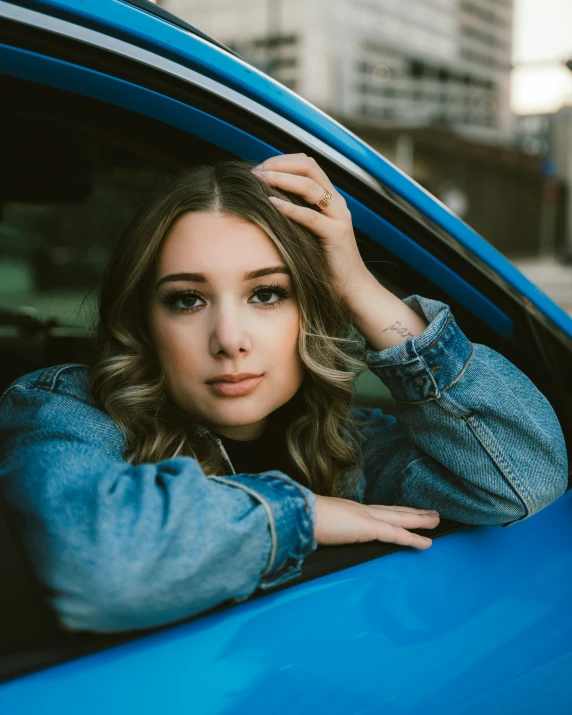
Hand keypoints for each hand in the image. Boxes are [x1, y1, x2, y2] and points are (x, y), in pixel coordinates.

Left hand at [252, 153, 368, 300]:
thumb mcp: (308, 231)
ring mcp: (339, 217)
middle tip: (257, 172)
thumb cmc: (325, 261)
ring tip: (260, 181)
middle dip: (280, 165)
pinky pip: (312, 217)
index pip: (307, 164)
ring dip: (282, 180)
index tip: (260, 169)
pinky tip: (272, 204)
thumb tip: (265, 201)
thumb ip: (295, 214)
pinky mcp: (337, 235)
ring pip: (310, 187)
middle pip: (309, 167)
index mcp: (330, 198)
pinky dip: (290, 208)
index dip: (282, 161)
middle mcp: (336, 202)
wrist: (352, 287)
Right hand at [314, 495, 439, 549]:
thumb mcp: (318, 526)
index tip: (403, 511)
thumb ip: (326, 531)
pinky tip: (426, 542)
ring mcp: (366, 517)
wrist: (298, 515)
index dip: (393, 512)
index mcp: (349, 510)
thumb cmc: (302, 522)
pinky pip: (396, 534)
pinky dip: (413, 539)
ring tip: (436, 520)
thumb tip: (320, 538)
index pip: (378, 511)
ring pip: (400, 518)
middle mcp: (361, 510)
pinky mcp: (369, 528)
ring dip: (419, 519)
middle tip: (430, 513)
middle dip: (412, 512)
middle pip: (394, 511)